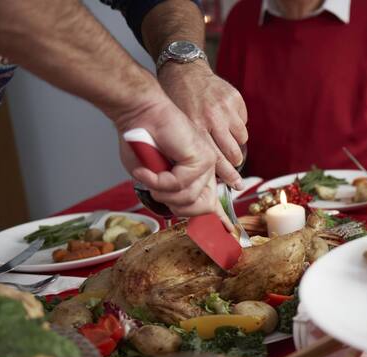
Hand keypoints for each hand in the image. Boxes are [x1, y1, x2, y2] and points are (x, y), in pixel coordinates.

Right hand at [115, 92, 220, 217]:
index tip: (227, 233)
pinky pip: (179, 184)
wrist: (139, 114)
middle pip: (201, 209)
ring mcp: (206, 164)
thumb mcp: (152, 176)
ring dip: (160, 191)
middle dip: (175, 206)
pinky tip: (148, 169)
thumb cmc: (141, 142)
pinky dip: (157, 180)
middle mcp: (206, 171)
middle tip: (156, 189)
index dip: (218, 220)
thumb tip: (178, 208)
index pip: (213, 203)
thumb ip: (167, 193)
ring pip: (187, 199)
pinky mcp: (201, 158)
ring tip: (148, 174)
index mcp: (198, 175)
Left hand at [158, 61, 246, 189]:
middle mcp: (212, 118)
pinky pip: (243, 122)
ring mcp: (226, 107)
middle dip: (235, 162)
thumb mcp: (179, 126)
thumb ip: (193, 147)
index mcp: (196, 127)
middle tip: (234, 165)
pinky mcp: (235, 99)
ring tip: (226, 140)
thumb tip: (208, 173)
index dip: (228, 175)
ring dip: (236, 143)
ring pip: (241, 138)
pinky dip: (237, 125)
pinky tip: (226, 120)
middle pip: (234, 152)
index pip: (217, 159)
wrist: (184, 71)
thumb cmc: (177, 103)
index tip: (237, 185)